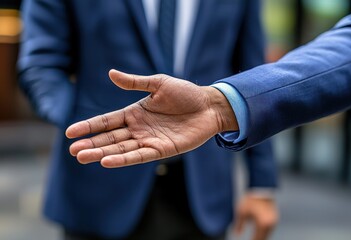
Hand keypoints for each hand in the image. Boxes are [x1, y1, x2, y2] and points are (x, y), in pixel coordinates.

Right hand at [66, 69, 237, 167]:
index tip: (70, 132)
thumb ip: (135, 82)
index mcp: (134, 112)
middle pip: (110, 138)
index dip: (89, 126)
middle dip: (91, 144)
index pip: (106, 121)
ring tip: (83, 157)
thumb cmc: (185, 93)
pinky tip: (108, 161)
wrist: (209, 106)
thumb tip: (110, 73)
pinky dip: (124, 159)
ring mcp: (149, 140)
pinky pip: (139, 156)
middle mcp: (138, 128)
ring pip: (121, 149)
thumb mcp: (158, 83)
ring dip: (102, 153)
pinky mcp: (161, 150)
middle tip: (73, 151)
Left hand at [234, 194, 277, 239]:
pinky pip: (269, 229)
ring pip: (267, 234)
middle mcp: (270, 224)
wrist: (261, 188)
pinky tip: (258, 233)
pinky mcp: (276, 218)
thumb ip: (239, 225)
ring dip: (261, 237)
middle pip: (263, 238)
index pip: (256, 239)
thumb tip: (237, 234)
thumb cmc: (250, 199)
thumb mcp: (241, 212)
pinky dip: (264, 232)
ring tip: (253, 238)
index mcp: (262, 224)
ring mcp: (274, 221)